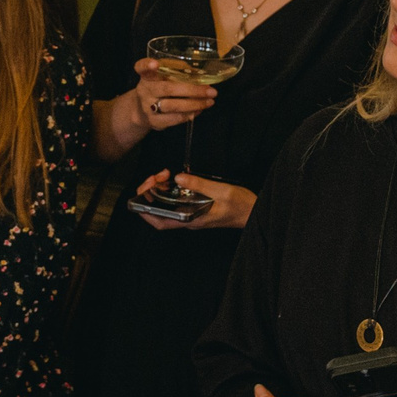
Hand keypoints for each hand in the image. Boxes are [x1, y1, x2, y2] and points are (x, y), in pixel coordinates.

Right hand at [126, 58, 217, 130]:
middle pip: (168, 89)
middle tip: (211, 91)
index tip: (155, 64)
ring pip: (173, 106)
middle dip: (192, 90)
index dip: (147, 65)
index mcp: (147, 76)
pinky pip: (175, 118)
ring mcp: (148, 107)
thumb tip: (202, 75)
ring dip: (194, 104)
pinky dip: (190, 114)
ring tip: (209, 102)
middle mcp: (145, 90)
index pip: (141, 68)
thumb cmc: (158, 90)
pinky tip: (199, 110)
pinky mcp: (154, 121)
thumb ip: (176, 73)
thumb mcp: (162, 78)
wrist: (141, 111)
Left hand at [131, 171, 254, 230]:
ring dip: (160, 189)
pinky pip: (176, 201)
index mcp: (192, 219)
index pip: (161, 222)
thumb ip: (200, 185)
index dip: (146, 211)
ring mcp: (191, 214)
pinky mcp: (195, 208)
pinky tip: (173, 178)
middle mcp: (188, 219)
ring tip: (163, 174)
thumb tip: (178, 178)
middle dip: (151, 193)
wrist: (255, 212)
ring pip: (166, 205)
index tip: (140, 196)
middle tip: (156, 176)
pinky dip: (171, 189)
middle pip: (160, 212)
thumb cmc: (242, 206)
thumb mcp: (223, 192)